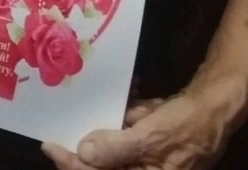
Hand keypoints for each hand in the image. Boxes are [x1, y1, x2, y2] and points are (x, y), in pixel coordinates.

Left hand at [41, 92, 223, 169]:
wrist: (213, 106)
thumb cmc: (186, 126)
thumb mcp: (151, 137)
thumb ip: (117, 148)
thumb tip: (84, 153)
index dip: (71, 164)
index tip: (50, 146)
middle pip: (100, 163)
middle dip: (90, 141)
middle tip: (70, 122)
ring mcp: (141, 157)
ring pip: (110, 144)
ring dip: (112, 122)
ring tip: (128, 109)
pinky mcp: (144, 140)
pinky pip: (125, 129)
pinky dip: (127, 114)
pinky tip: (136, 99)